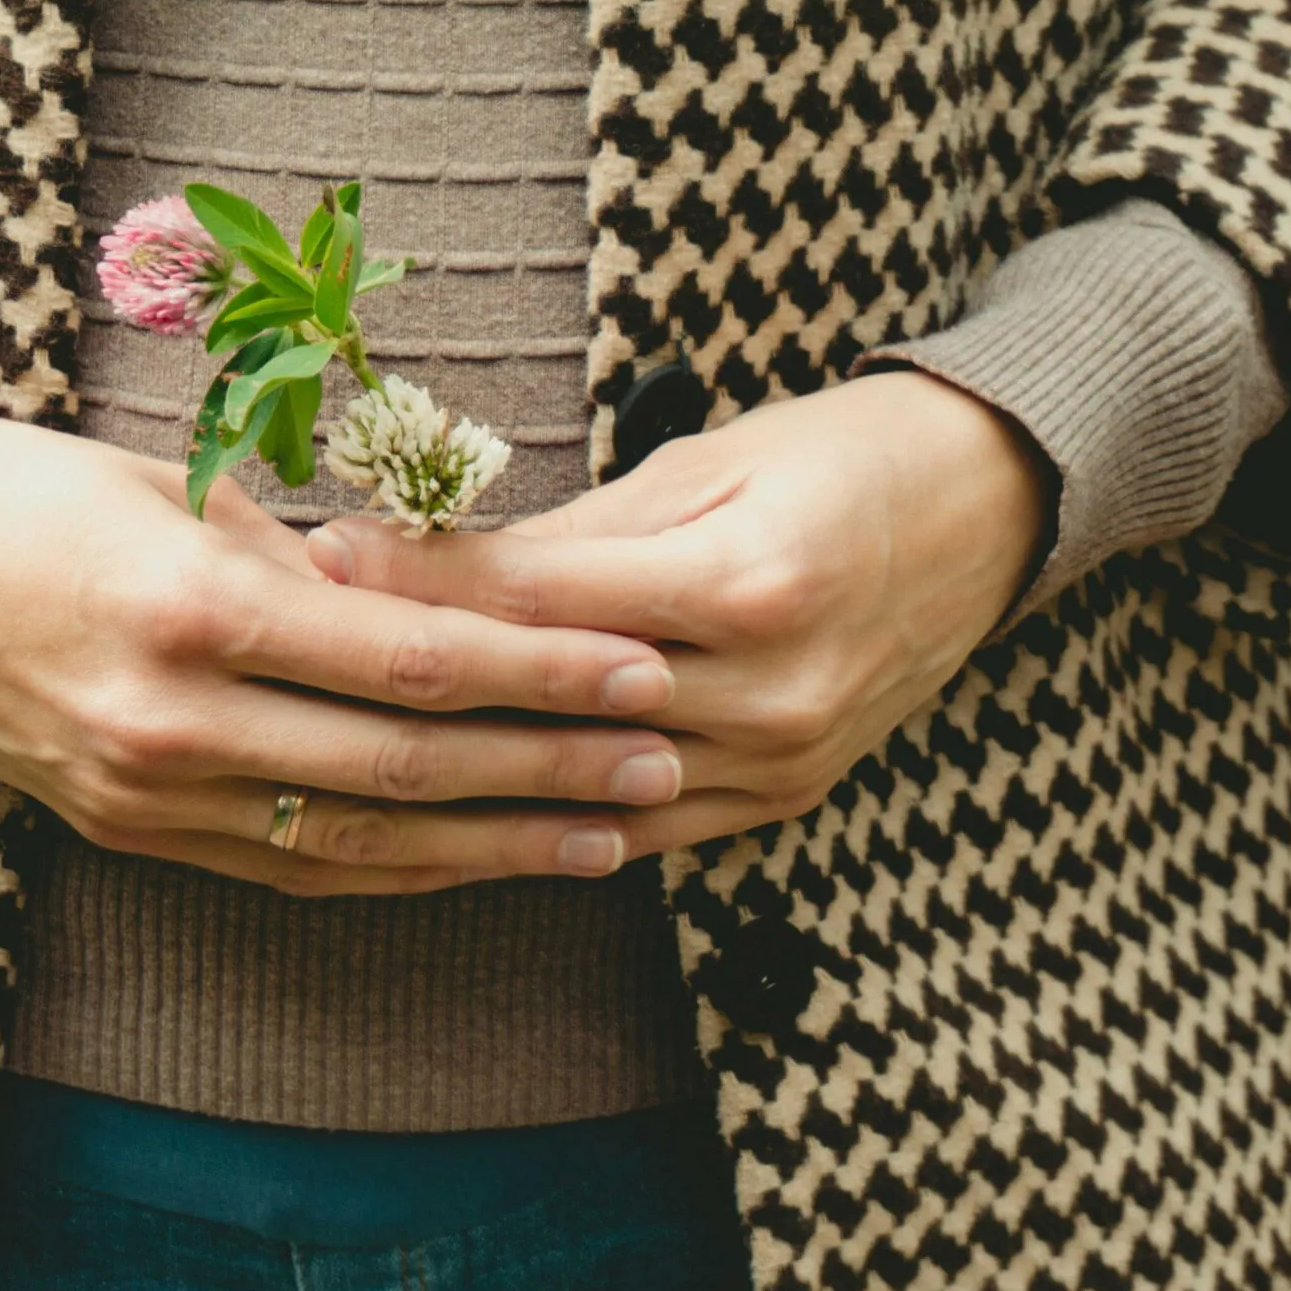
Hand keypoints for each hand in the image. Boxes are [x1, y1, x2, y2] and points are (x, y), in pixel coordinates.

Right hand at [0, 418, 688, 895]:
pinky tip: (482, 862)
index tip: (638, 669)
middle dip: (550, 770)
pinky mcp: (131, 834)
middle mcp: (175, 720)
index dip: (540, 673)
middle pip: (406, 767)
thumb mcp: (183, 490)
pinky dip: (400, 870)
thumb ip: (317, 559)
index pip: (413, 659)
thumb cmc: (41, 494)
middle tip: (663, 763)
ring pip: (361, 843)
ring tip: (610, 835)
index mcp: (197, 607)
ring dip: (497, 845)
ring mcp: (148, 794)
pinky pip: (293, 867)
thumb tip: (450, 602)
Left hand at [304, 372, 1048, 857]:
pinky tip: (457, 815)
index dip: (422, 584)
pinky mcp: (785, 799)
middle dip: (417, 682)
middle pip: (551, 705)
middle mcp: (769, 693)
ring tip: (354, 745)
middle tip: (300, 657)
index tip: (324, 561)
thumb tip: (421, 564)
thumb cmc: (837, 458)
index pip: (542, 602)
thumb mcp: (702, 466)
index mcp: (747, 586)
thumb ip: (569, 538)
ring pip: (583, 790)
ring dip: (464, 771)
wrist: (991, 512)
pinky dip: (546, 824)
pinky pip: (639, 831)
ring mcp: (782, 762)